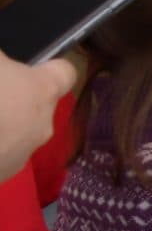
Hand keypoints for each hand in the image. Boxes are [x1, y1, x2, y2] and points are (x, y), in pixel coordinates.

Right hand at [0, 52, 76, 178]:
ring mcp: (26, 151)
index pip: (65, 72)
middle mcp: (44, 121)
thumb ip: (1, 58)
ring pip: (20, 130)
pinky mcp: (7, 172)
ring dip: (2, 123)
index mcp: (43, 89)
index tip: (32, 65)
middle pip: (37, 103)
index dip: (49, 67)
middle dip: (15, 96)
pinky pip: (3, 152)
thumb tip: (3, 59)